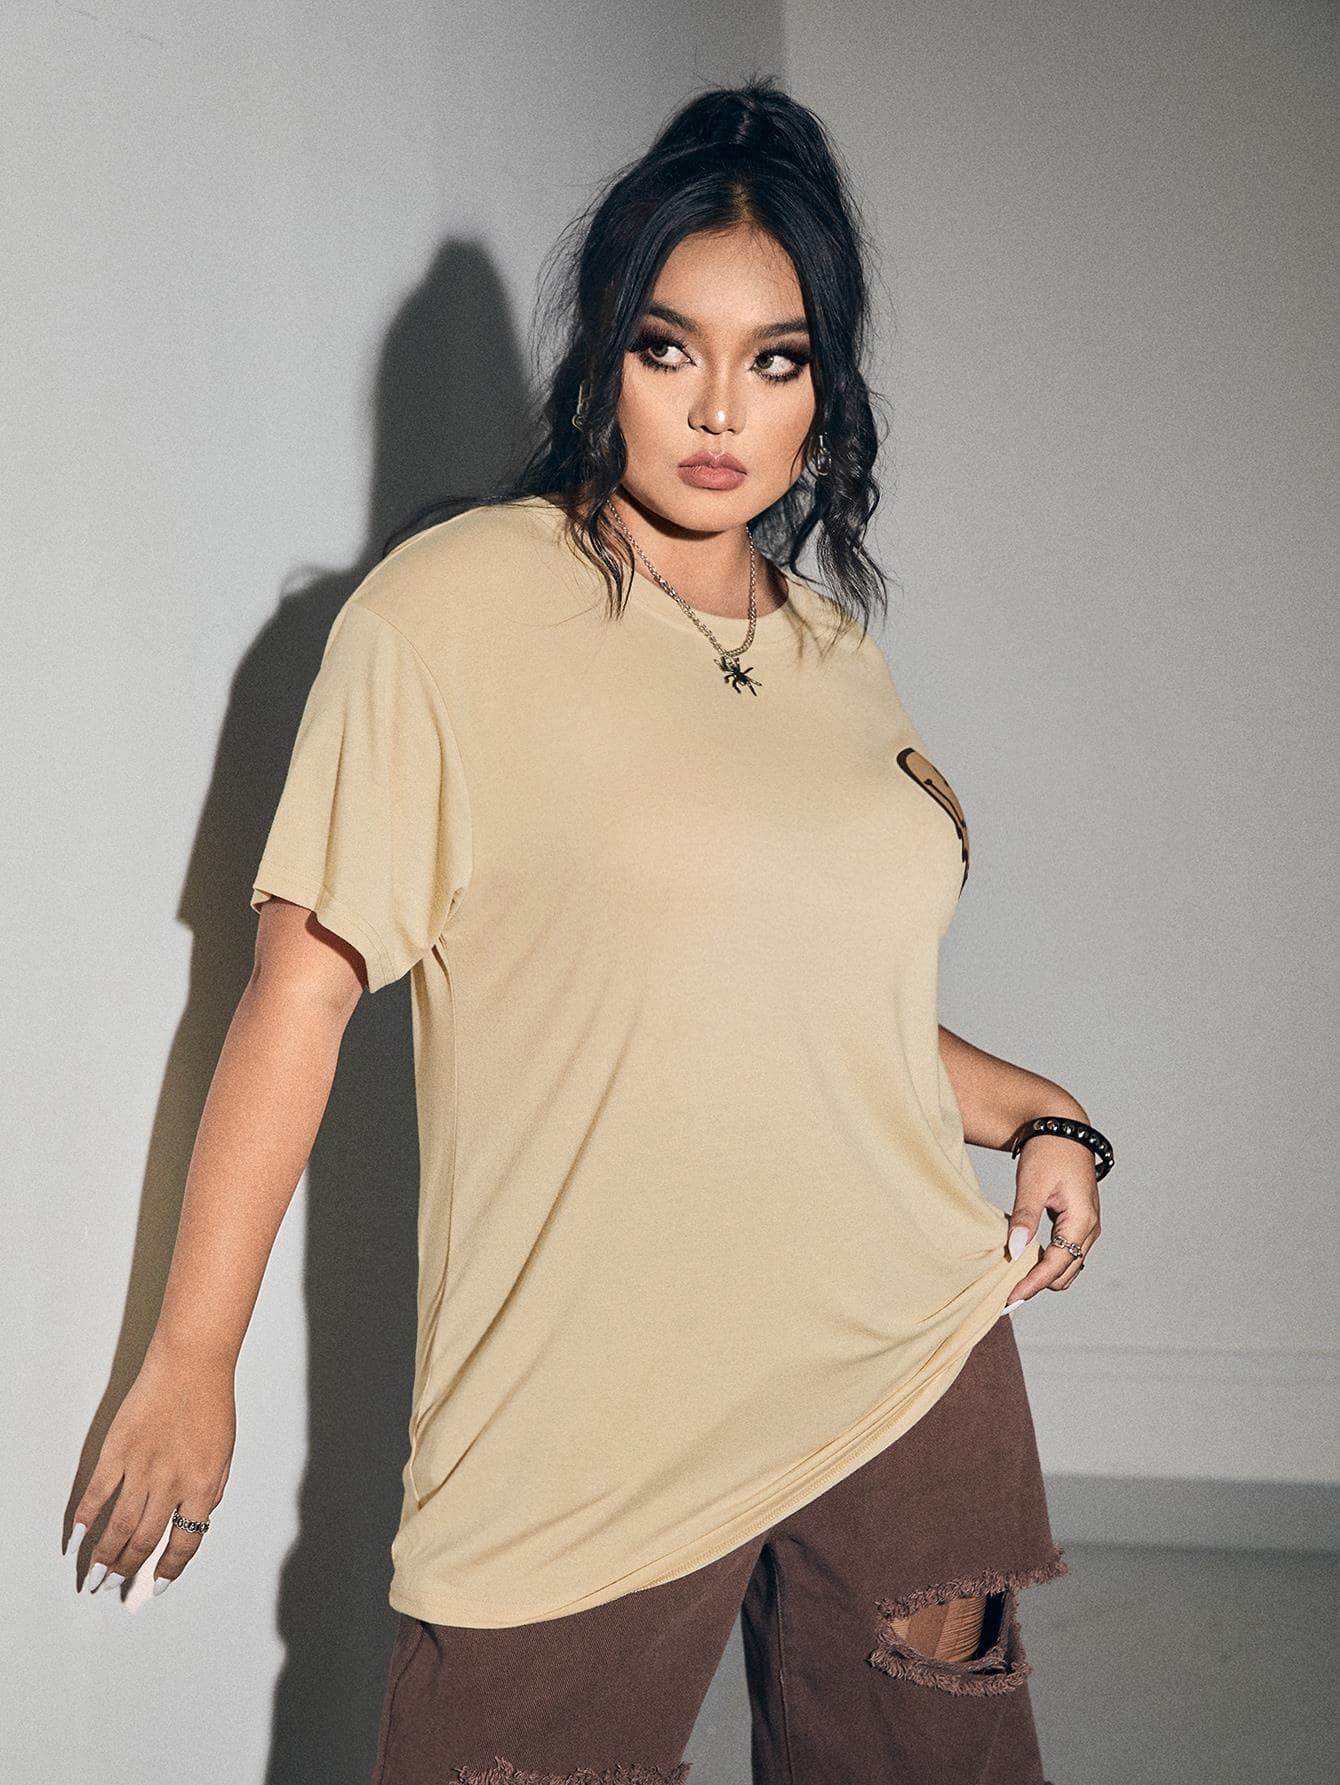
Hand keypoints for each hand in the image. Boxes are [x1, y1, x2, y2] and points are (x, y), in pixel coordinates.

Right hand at [65, 1345, 234, 1594]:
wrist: (192, 1364)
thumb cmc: (212, 1404)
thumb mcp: (225, 1453)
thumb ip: (212, 1491)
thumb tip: (196, 1522)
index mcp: (202, 1486)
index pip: (186, 1542)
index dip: (170, 1570)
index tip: (158, 1585)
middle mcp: (171, 1484)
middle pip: (144, 1540)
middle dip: (129, 1570)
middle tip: (116, 1586)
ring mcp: (141, 1468)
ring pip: (117, 1527)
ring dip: (104, 1556)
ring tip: (95, 1576)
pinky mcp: (116, 1451)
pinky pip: (96, 1494)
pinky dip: (84, 1521)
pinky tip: (77, 1539)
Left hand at [1002, 1134, 1099, 1308]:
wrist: (1062, 1128)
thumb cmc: (1048, 1151)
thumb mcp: (1032, 1184)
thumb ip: (1025, 1218)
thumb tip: (1016, 1251)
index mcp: (1082, 1220)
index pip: (1057, 1265)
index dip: (1032, 1284)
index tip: (1009, 1298)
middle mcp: (1090, 1228)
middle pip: (1065, 1273)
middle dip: (1037, 1284)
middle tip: (1005, 1292)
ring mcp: (1087, 1226)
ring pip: (1067, 1266)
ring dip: (1043, 1274)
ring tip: (1012, 1278)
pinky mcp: (1078, 1222)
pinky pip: (1066, 1252)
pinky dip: (1047, 1261)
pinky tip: (1024, 1258)